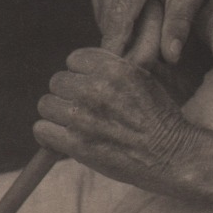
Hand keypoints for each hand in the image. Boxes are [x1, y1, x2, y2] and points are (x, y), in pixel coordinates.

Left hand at [34, 47, 200, 192]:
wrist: (171, 154)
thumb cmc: (159, 116)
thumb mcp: (143, 77)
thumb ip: (113, 67)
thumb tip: (83, 65)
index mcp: (115, 69)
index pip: (74, 58)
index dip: (80, 72)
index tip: (88, 83)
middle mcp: (97, 89)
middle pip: (58, 81)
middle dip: (68, 93)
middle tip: (81, 106)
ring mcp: (84, 117)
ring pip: (46, 104)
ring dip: (57, 113)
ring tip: (72, 122)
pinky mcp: (76, 145)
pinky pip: (42, 129)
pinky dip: (49, 134)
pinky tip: (62, 137)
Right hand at [84, 0, 207, 65]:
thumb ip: (179, 24)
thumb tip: (170, 56)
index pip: (122, 13)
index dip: (118, 43)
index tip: (116, 70)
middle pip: (111, 19)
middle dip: (125, 41)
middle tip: (146, 57)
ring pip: (104, 17)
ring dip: (121, 31)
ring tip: (147, 26)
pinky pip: (101, 10)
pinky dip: (116, 21)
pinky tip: (136, 14)